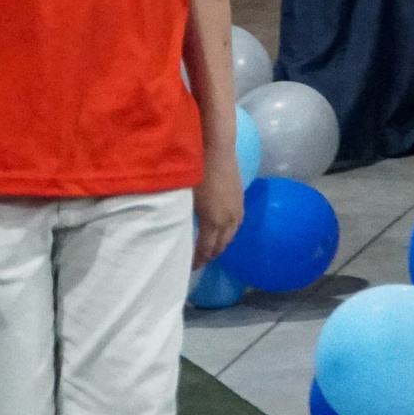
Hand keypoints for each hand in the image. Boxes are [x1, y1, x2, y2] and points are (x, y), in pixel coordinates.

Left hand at [193, 145, 243, 267]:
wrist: (217, 147)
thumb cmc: (196, 169)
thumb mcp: (184, 196)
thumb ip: (182, 216)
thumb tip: (173, 231)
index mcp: (214, 222)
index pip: (206, 249)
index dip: (198, 260)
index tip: (189, 267)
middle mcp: (229, 220)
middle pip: (221, 245)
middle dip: (210, 255)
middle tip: (199, 261)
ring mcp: (237, 209)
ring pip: (231, 235)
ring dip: (221, 244)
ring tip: (210, 248)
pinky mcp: (240, 199)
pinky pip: (237, 224)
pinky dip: (228, 232)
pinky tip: (222, 229)